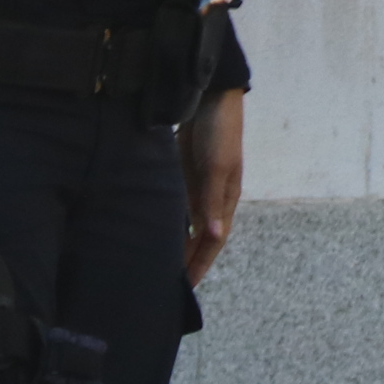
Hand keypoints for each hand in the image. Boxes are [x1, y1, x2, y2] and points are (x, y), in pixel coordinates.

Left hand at [181, 86, 245, 279]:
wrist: (210, 96)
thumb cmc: (218, 131)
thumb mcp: (217, 167)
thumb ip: (213, 201)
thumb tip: (214, 237)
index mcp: (226, 199)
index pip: (213, 242)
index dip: (201, 264)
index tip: (186, 288)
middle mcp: (213, 197)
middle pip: (200, 237)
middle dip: (188, 260)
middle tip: (169, 284)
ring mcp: (199, 185)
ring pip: (188, 224)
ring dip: (178, 243)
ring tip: (162, 264)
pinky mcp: (185, 173)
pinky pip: (178, 207)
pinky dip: (171, 222)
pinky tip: (158, 230)